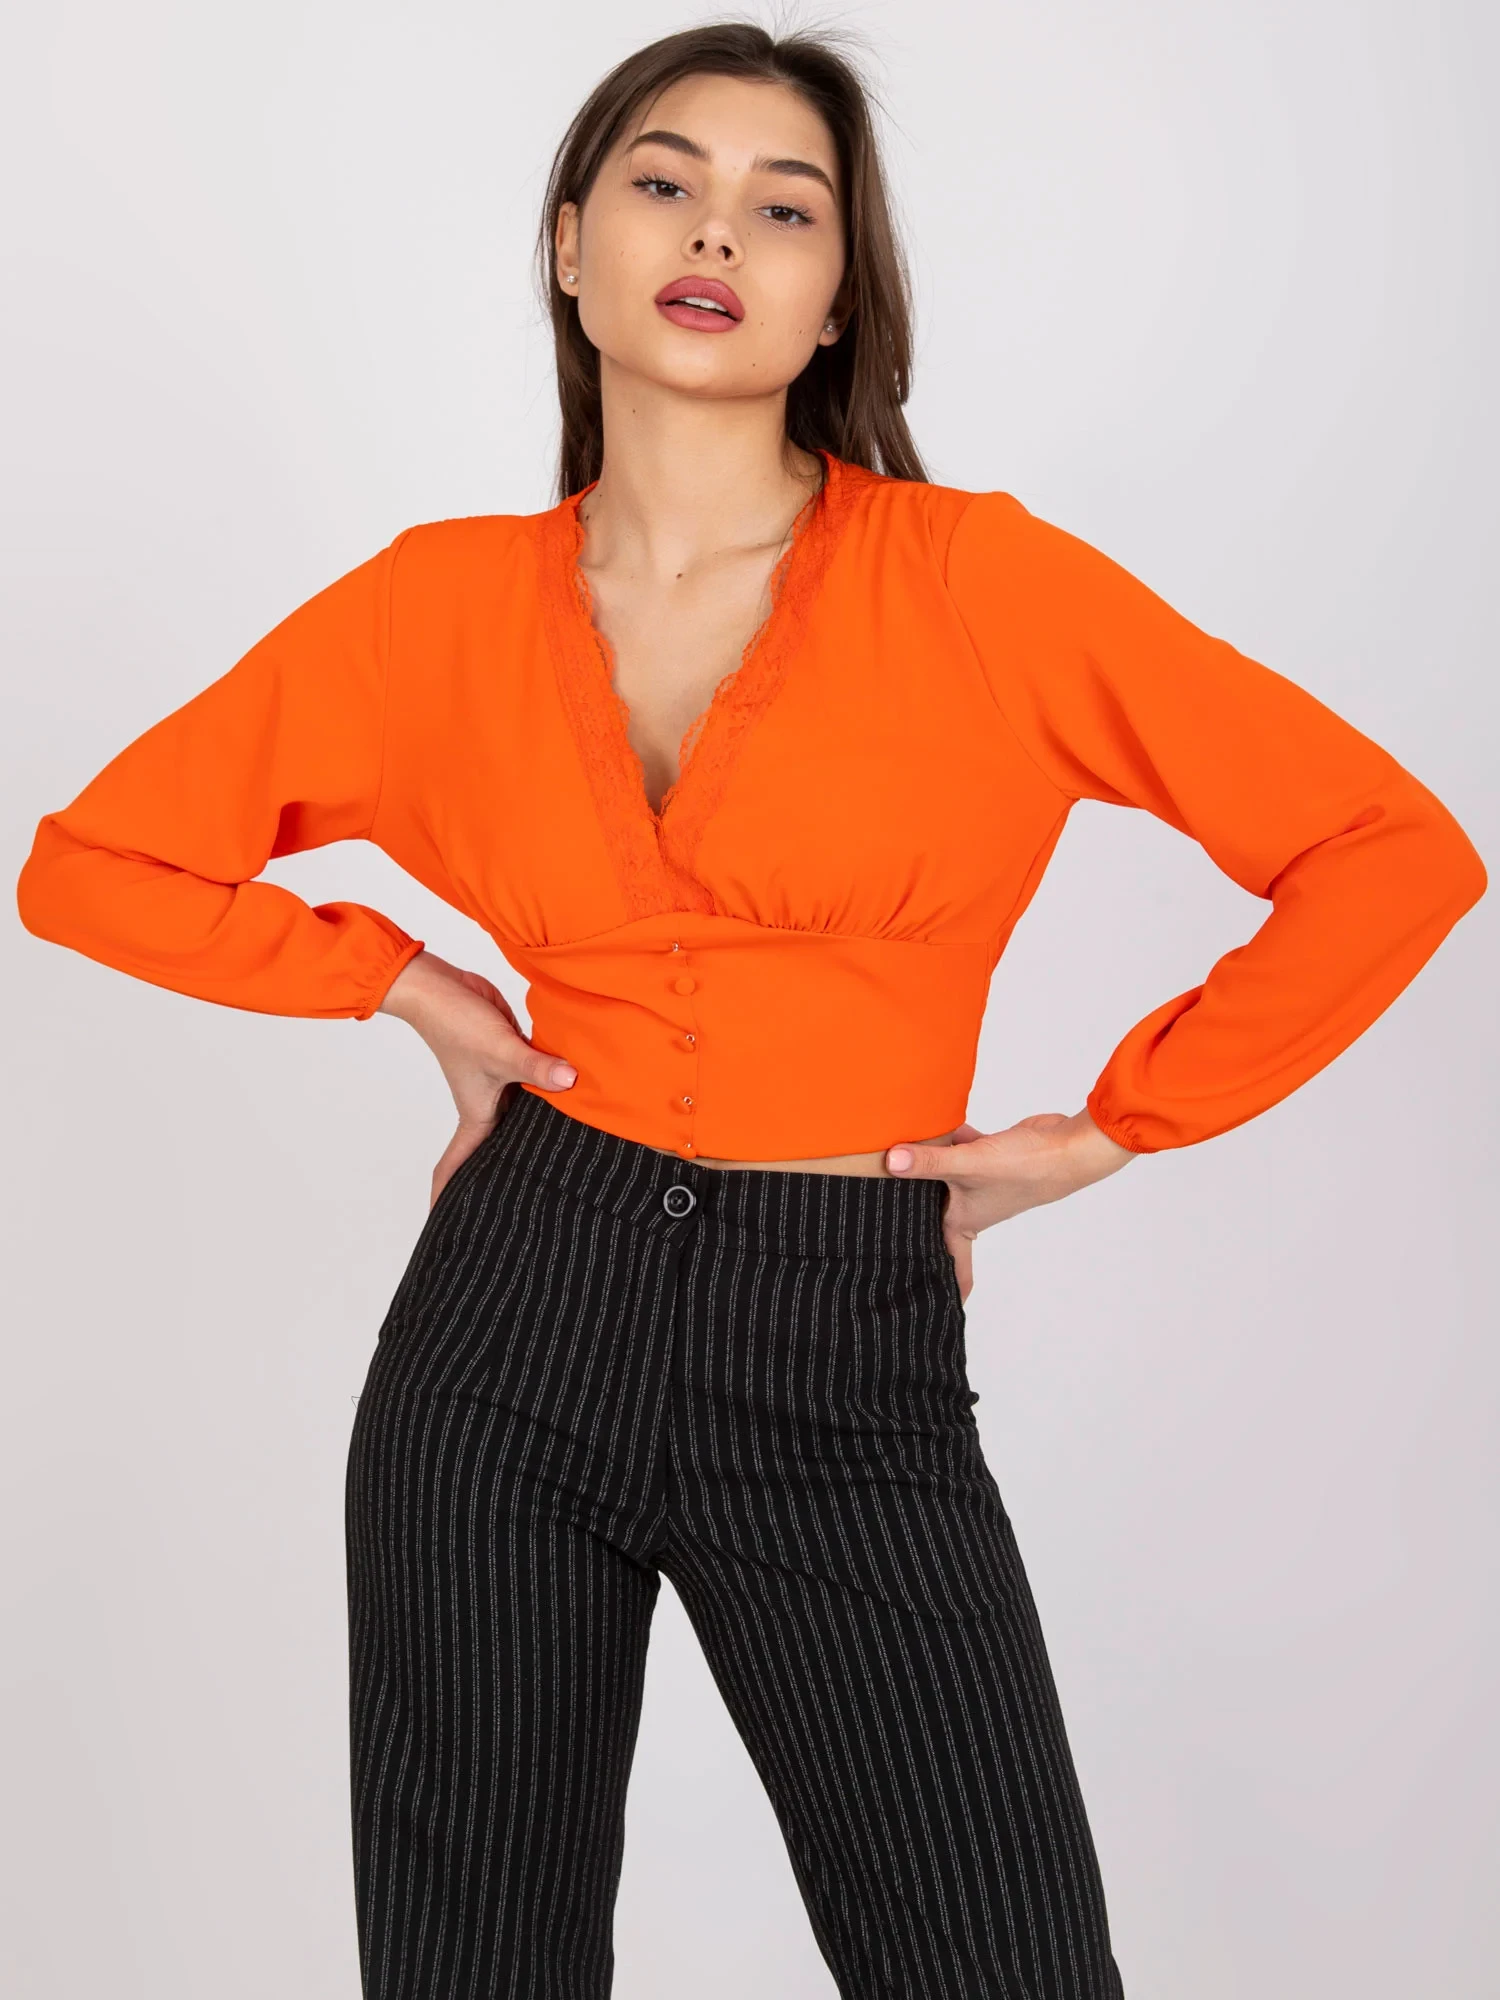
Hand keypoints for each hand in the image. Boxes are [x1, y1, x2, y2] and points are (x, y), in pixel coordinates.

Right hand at [378, 949, 576, 1208]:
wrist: (440, 986)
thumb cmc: (455, 1024)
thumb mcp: (500, 1051)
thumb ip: (536, 1068)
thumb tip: (572, 1080)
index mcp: (477, 1115)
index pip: (459, 1166)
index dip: (450, 1197)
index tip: (446, 1225)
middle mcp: (486, 1105)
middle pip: (496, 1148)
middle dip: (503, 1175)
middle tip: (524, 1206)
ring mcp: (499, 1083)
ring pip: (519, 1118)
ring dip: (530, 1133)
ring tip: (555, 1161)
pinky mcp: (510, 1059)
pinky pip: (531, 1085)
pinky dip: (543, 1095)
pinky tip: (565, 1100)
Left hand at [885, 1111, 1137, 1301]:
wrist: (1067, 1148)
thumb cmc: (1025, 1169)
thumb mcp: (969, 1164)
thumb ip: (929, 1162)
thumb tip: (890, 1161)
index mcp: (965, 1220)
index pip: (950, 1259)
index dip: (942, 1279)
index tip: (928, 1299)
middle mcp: (972, 1204)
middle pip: (939, 1215)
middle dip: (920, 1219)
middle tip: (892, 1232)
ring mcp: (981, 1180)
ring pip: (947, 1177)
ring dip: (931, 1170)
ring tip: (900, 1172)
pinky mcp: (991, 1154)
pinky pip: (961, 1149)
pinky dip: (951, 1140)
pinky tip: (935, 1126)